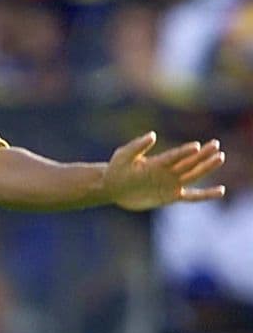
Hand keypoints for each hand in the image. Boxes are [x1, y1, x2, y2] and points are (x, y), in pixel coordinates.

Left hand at [103, 132, 224, 210]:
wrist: (113, 187)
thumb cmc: (117, 169)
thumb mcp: (124, 155)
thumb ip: (137, 146)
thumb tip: (152, 135)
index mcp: (156, 162)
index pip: (174, 156)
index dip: (184, 152)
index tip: (197, 146)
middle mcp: (166, 172)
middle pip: (188, 163)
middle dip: (202, 155)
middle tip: (216, 145)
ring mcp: (170, 184)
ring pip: (193, 176)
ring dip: (206, 168)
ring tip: (220, 157)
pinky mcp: (170, 197)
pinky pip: (192, 197)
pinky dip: (205, 194)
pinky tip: (220, 191)